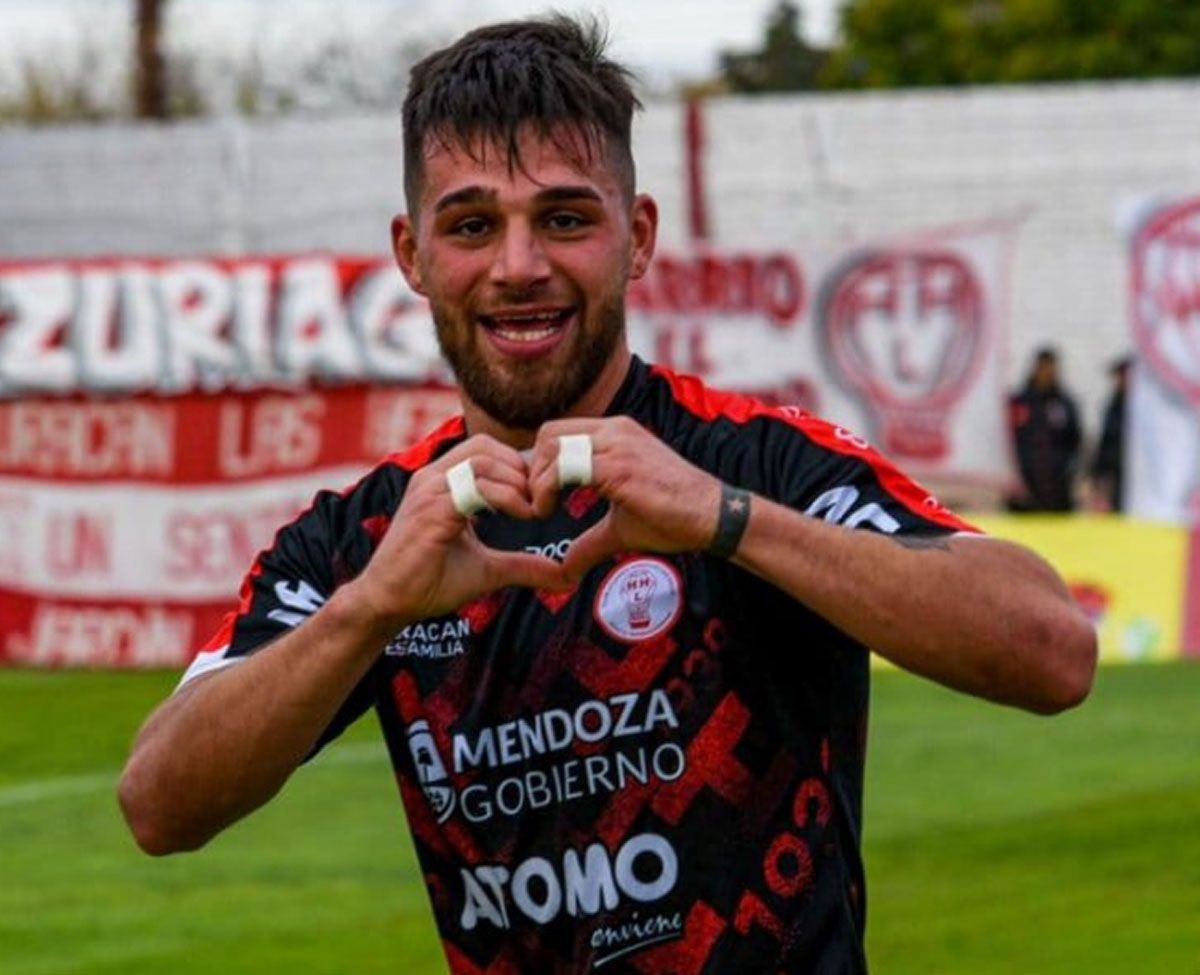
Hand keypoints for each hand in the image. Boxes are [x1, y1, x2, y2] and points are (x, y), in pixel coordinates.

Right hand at [346, 435, 568, 625]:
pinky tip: (520, 516)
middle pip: (486, 447)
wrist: (389, 603)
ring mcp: (428, 491)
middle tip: (541, 503)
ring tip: (532, 512)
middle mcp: (433, 477)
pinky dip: (503, 497)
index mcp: (443, 481)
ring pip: (481, 461)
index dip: (519, 466)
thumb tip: (565, 576)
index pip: (486, 449)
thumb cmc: (430, 581)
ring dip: (516, 484)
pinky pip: (472, 487)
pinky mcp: (428, 511)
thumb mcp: (489, 569)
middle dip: (522, 471)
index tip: (539, 498)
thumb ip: (524, 564)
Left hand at [528, 416, 722, 580]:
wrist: (712, 515)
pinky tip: (550, 513)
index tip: (539, 499)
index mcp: (615, 435)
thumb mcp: (620, 527)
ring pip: (551, 447)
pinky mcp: (618, 466)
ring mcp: (617, 444)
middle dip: (532, 472)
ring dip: (536, 482)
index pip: (558, 433)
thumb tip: (565, 571)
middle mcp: (614, 431)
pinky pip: (565, 467)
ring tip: (541, 512)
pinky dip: (546, 490)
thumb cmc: (673, 518)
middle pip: (547, 436)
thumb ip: (588, 541)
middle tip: (536, 506)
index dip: (540, 465)